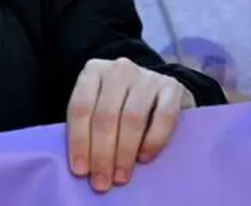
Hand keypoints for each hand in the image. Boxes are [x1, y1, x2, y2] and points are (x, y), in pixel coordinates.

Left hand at [65, 57, 193, 192]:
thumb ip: (90, 124)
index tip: (80, 170)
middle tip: (101, 181)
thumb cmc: (121, 101)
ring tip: (120, 176)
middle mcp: (119, 69)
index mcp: (94, 70)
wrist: (160, 88)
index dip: (79, 141)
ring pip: (132, 118)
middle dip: (102, 153)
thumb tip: (84, 164)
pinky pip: (163, 118)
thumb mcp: (99, 103)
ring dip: (124, 152)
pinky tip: (144, 158)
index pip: (80, 107)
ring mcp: (147, 76)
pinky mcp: (172, 87)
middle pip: (105, 115)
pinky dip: (153, 141)